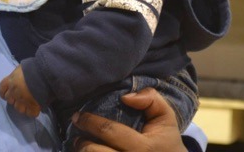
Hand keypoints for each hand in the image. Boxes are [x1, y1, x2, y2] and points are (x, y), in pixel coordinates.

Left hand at [0, 65, 40, 116]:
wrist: (46, 73)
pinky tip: (35, 107)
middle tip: (21, 96)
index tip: (7, 94)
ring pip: (18, 109)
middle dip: (14, 99)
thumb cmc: (34, 67)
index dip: (4, 93)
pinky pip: (30, 113)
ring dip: (23, 106)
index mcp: (10, 81)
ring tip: (29, 102)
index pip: (1, 90)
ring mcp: (22, 100)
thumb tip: (18, 78)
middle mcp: (14, 92)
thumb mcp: (21, 68)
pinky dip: (32, 111)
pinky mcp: (33, 106)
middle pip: (9, 100)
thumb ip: (17, 75)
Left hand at [72, 88, 186, 151]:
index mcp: (144, 147)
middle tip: (77, 137)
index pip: (109, 131)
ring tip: (81, 147)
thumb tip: (126, 97)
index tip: (78, 116)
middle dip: (82, 144)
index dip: (90, 122)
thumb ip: (151, 99)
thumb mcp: (165, 118)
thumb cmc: (166, 142)